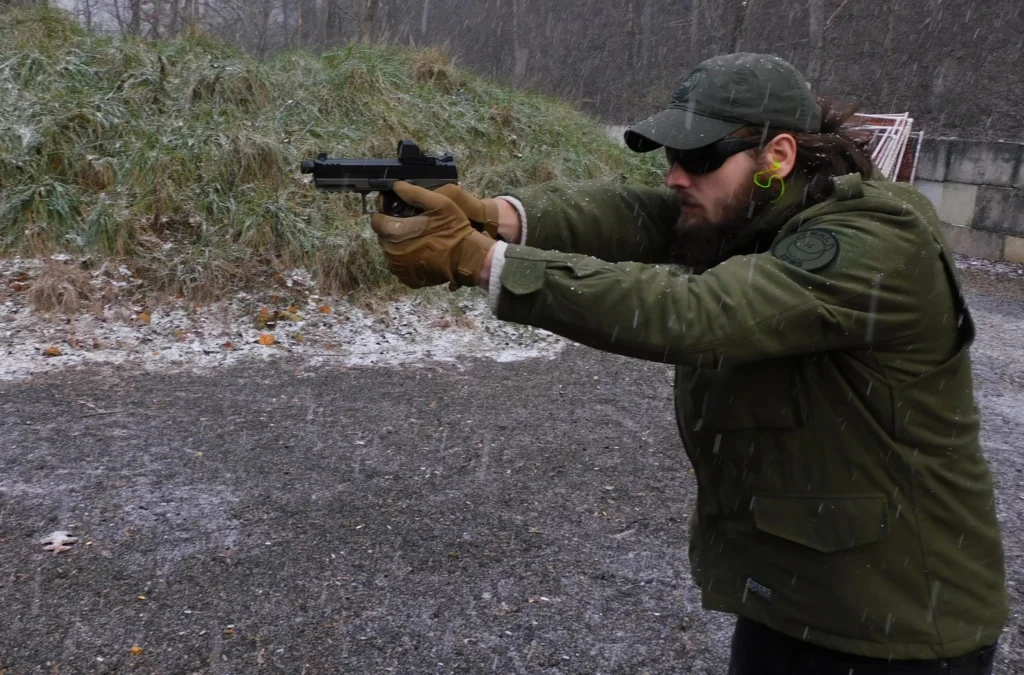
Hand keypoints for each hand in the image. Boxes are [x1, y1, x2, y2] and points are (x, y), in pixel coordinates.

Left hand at [370, 181, 494, 288]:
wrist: (467, 257)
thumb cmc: (453, 229)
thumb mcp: (438, 203)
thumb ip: (413, 193)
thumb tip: (396, 186)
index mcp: (395, 232)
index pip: (376, 221)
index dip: (384, 214)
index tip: (394, 212)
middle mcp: (392, 252)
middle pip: (383, 236)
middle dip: (392, 229)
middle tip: (411, 225)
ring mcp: (400, 268)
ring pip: (391, 251)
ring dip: (399, 244)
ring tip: (417, 239)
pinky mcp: (408, 278)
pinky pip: (400, 265)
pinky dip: (406, 259)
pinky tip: (420, 252)